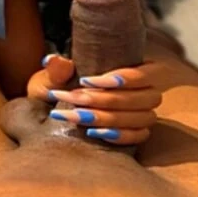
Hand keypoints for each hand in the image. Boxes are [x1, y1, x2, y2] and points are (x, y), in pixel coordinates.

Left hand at [26, 54, 162, 144]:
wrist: (50, 110)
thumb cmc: (56, 88)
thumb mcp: (52, 78)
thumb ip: (56, 70)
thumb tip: (56, 61)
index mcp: (132, 65)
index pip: (147, 73)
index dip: (125, 77)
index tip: (86, 80)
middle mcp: (144, 89)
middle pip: (145, 98)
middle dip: (106, 100)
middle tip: (74, 99)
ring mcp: (143, 112)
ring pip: (143, 117)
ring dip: (108, 117)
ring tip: (77, 116)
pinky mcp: (137, 132)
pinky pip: (139, 136)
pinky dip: (118, 135)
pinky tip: (93, 132)